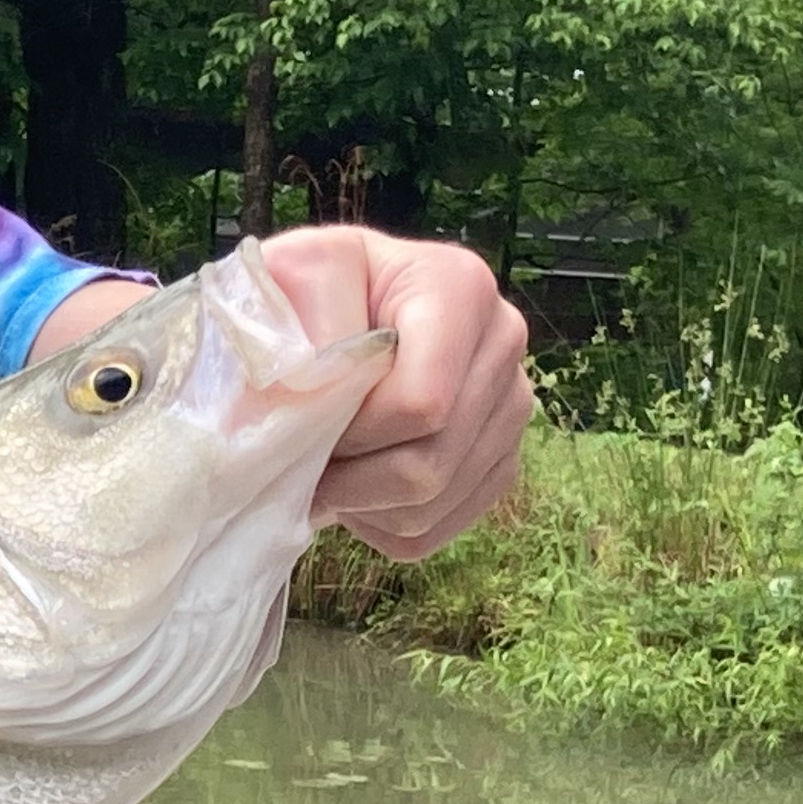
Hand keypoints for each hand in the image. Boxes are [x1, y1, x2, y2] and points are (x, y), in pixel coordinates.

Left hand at [252, 226, 535, 559]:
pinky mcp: (499, 461)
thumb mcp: (292, 274)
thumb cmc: (310, 291)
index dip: (354, 433)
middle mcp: (503, 345)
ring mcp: (510, 408)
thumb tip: (312, 391)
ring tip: (328, 464)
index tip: (309, 422)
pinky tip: (355, 481)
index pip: (423, 405)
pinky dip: (380, 522)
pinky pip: (436, 529)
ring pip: (432, 504)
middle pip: (431, 464)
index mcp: (461, 290)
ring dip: (361, 503)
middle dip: (352, 477)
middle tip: (307, 457)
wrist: (334, 310)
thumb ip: (299, 316)